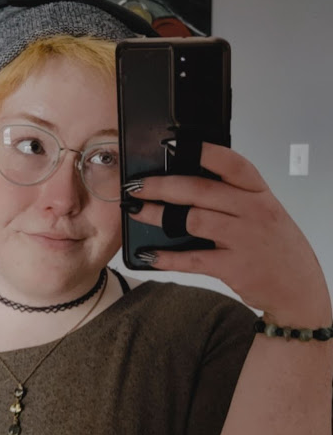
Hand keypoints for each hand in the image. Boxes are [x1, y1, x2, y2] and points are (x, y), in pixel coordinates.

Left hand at [127, 142, 330, 325]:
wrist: (299, 289)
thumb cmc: (276, 248)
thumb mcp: (263, 213)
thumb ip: (233, 198)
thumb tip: (185, 187)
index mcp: (259, 194)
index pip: (232, 164)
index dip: (203, 151)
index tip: (173, 145)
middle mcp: (253, 212)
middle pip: (200, 190)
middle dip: (161, 185)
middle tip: (136, 185)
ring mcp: (244, 239)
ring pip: (192, 220)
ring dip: (157, 216)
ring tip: (135, 212)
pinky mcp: (233, 267)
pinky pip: (193, 259)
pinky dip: (167, 257)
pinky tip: (149, 254)